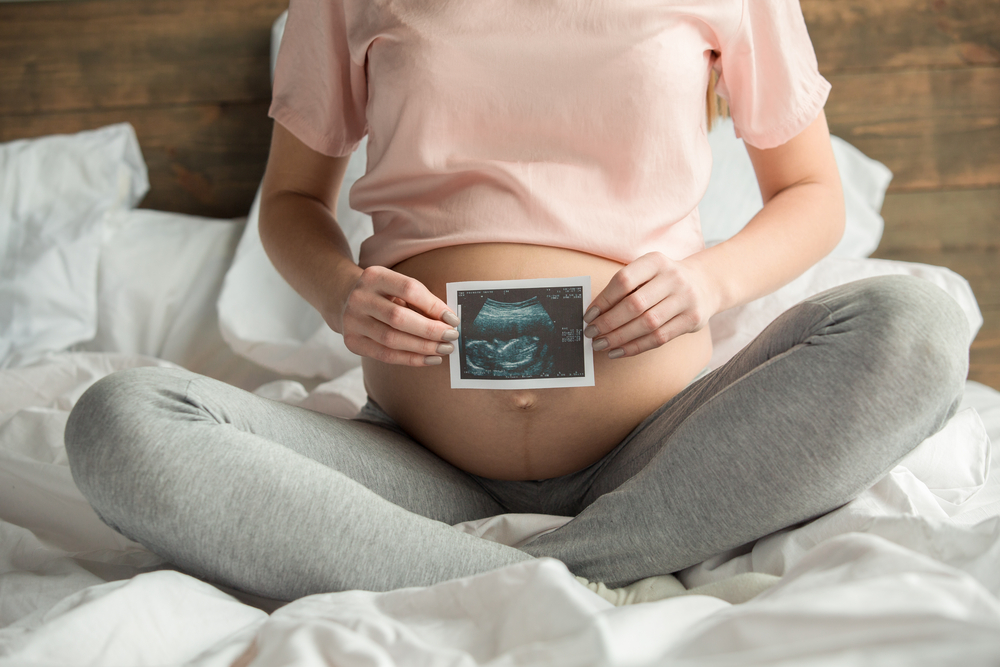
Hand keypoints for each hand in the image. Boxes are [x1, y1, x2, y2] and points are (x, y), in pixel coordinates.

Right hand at [338, 266, 459, 366]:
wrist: (346, 299)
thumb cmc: (384, 293)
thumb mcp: (398, 287)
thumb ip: (420, 300)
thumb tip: (449, 322)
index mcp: (374, 276)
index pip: (409, 289)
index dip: (433, 305)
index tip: (453, 319)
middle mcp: (359, 298)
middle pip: (398, 318)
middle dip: (430, 330)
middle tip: (451, 337)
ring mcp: (352, 321)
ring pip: (392, 340)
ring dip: (423, 347)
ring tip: (444, 349)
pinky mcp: (352, 342)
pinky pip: (385, 355)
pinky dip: (411, 359)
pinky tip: (430, 359)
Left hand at [583, 252, 717, 358]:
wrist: (705, 284)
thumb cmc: (663, 281)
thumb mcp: (647, 272)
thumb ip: (625, 288)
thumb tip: (595, 314)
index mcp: (655, 261)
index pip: (624, 280)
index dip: (604, 300)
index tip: (588, 315)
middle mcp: (672, 278)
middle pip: (635, 305)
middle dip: (608, 322)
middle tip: (591, 333)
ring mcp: (685, 299)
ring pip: (647, 324)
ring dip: (619, 338)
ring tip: (601, 344)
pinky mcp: (692, 319)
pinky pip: (659, 338)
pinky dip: (635, 347)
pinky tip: (618, 351)